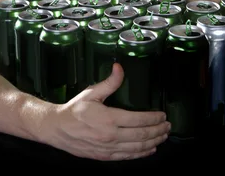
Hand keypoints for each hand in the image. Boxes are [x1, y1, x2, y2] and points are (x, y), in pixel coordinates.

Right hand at [48, 63, 169, 160]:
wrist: (57, 129)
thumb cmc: (74, 110)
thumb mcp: (92, 92)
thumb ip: (109, 82)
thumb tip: (119, 68)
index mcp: (109, 119)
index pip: (139, 119)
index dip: (154, 118)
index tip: (163, 115)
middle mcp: (111, 135)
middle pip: (142, 135)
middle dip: (158, 131)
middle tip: (168, 126)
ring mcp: (108, 148)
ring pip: (137, 148)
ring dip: (154, 142)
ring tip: (163, 136)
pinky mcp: (105, 156)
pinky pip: (127, 156)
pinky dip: (141, 154)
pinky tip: (150, 149)